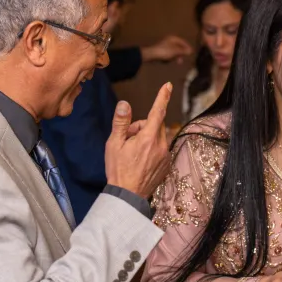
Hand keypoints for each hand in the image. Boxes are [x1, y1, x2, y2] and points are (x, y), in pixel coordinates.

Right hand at [104, 83, 172, 197]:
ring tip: (133, 153)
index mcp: (147, 138)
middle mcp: (161, 145)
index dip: (162, 97)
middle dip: (141, 127)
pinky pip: (161, 149)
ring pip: (157, 137)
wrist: (128, 195)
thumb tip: (125, 104)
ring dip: (147, 139)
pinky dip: (152, 150)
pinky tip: (141, 161)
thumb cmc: (118, 169)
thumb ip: (121, 122)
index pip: (157, 111)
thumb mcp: (114, 144)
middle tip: (127, 139)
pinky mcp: (167, 164)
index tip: (167, 85)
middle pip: (154, 125)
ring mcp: (165, 156)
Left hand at [142, 35, 192, 63]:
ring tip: (176, 62)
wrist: (151, 54)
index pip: (183, 42)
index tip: (191, 53)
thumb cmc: (164, 51)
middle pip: (179, 46)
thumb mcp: (175, 51)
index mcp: (173, 38)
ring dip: (176, 56)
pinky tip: (169, 61)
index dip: (187, 47)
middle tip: (182, 60)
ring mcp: (165, 45)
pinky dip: (170, 57)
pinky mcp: (161, 50)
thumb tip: (191, 51)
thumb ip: (183, 51)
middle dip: (181, 54)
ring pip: (174, 51)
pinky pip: (169, 53)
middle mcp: (170, 40)